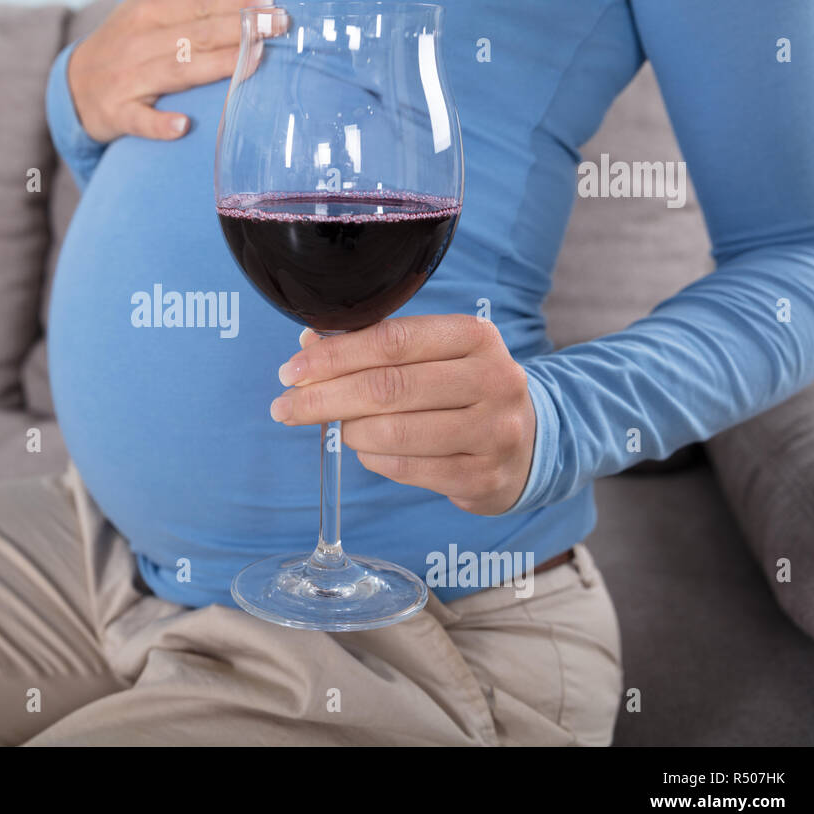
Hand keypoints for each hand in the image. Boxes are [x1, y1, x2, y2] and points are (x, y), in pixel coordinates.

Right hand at [67, 0, 271, 142]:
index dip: (235, 4)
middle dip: (239, 29)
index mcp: (147, 13)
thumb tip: (248, 8)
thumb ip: (188, 13)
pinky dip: (160, 124)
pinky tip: (183, 126)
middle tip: (276, 27)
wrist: (72, 85)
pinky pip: (140, 120)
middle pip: (195, 34)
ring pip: (176, 70)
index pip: (199, 6)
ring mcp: (126, 80)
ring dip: (215, 65)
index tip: (269, 4)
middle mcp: (137, 42)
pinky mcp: (117, 113)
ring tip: (252, 62)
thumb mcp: (147, 18)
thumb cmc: (125, 49)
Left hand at [269, 316, 536, 515]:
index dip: (334, 356)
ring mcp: (493, 432)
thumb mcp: (435, 354)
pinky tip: (365, 449)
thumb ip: (377, 346)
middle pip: (388, 388)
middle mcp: (493, 380)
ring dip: (348, 430)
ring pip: (394, 432)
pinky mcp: (483, 477)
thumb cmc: (463, 388)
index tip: (291, 371)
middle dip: (324, 398)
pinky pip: (407, 469)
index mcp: (475, 336)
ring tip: (332, 427)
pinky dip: (373, 459)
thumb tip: (307, 345)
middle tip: (284, 407)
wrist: (529, 441)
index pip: (392, 340)